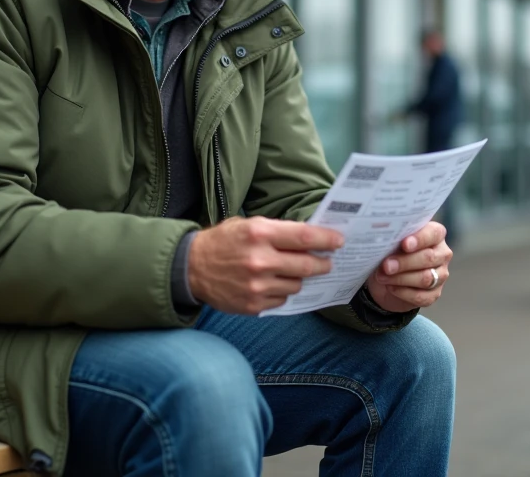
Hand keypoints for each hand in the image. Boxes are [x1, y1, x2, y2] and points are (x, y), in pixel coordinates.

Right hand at [188, 217, 342, 314]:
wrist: (190, 268)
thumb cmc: (223, 242)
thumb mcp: (248, 225)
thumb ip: (278, 231)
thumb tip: (311, 237)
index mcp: (259, 233)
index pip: (304, 237)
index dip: (326, 239)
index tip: (339, 241)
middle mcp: (259, 260)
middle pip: (306, 265)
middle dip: (322, 263)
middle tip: (327, 262)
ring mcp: (256, 286)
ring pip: (296, 285)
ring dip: (299, 279)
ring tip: (290, 271)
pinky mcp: (253, 305)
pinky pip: (282, 300)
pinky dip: (282, 292)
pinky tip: (272, 284)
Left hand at [365, 222, 450, 312]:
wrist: (385, 280)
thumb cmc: (391, 253)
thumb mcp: (390, 243)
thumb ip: (393, 239)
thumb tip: (384, 241)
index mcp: (435, 235)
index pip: (433, 233)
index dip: (420, 239)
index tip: (404, 244)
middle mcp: (442, 254)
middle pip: (429, 258)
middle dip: (405, 262)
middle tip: (386, 265)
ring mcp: (440, 275)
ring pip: (425, 278)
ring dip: (400, 278)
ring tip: (382, 276)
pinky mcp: (434, 294)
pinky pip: (421, 296)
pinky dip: (403, 292)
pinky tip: (390, 287)